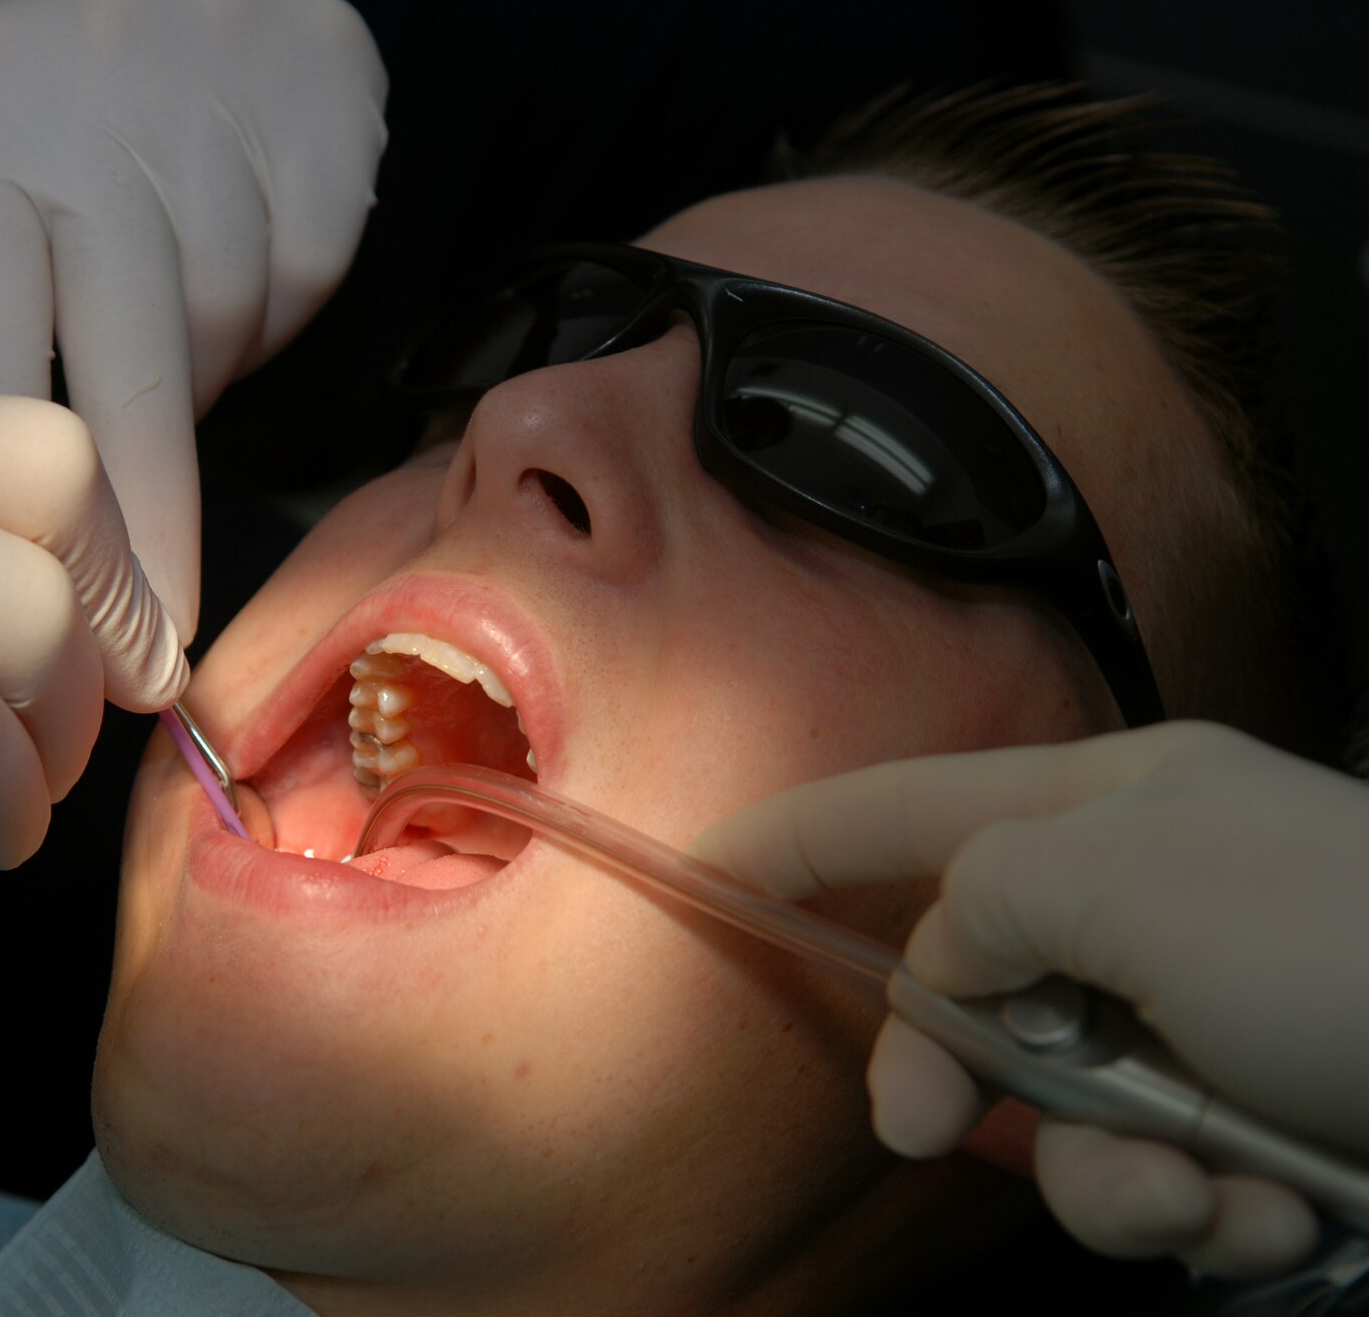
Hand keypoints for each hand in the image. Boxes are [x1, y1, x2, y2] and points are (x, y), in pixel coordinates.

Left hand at [0, 0, 388, 639]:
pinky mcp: (322, 156)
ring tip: (160, 284)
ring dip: (196, 361)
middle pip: (133, 406)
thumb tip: (26, 483)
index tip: (59, 640)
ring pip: (226, 348)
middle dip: (147, 547)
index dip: (34, 525)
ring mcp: (225, 168)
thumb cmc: (34, 78)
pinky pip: (299, 288)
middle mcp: (104, 180)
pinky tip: (227, 234)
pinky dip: (264, 295)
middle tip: (153, 655)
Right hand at [688, 722, 1368, 1275]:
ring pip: (1060, 1113)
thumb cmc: (1331, 941)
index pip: (914, 807)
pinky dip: (1200, 1211)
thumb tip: (956, 976)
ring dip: (1110, 1176)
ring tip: (1199, 1193)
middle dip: (962, 1073)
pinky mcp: (1249, 1124)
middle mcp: (1142, 906)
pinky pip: (1156, 1178)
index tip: (712, 867)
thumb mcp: (1121, 881)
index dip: (806, 837)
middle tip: (930, 1133)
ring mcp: (1199, 1021)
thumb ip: (982, 904)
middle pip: (969, 989)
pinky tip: (1270, 1207)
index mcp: (1109, 809)